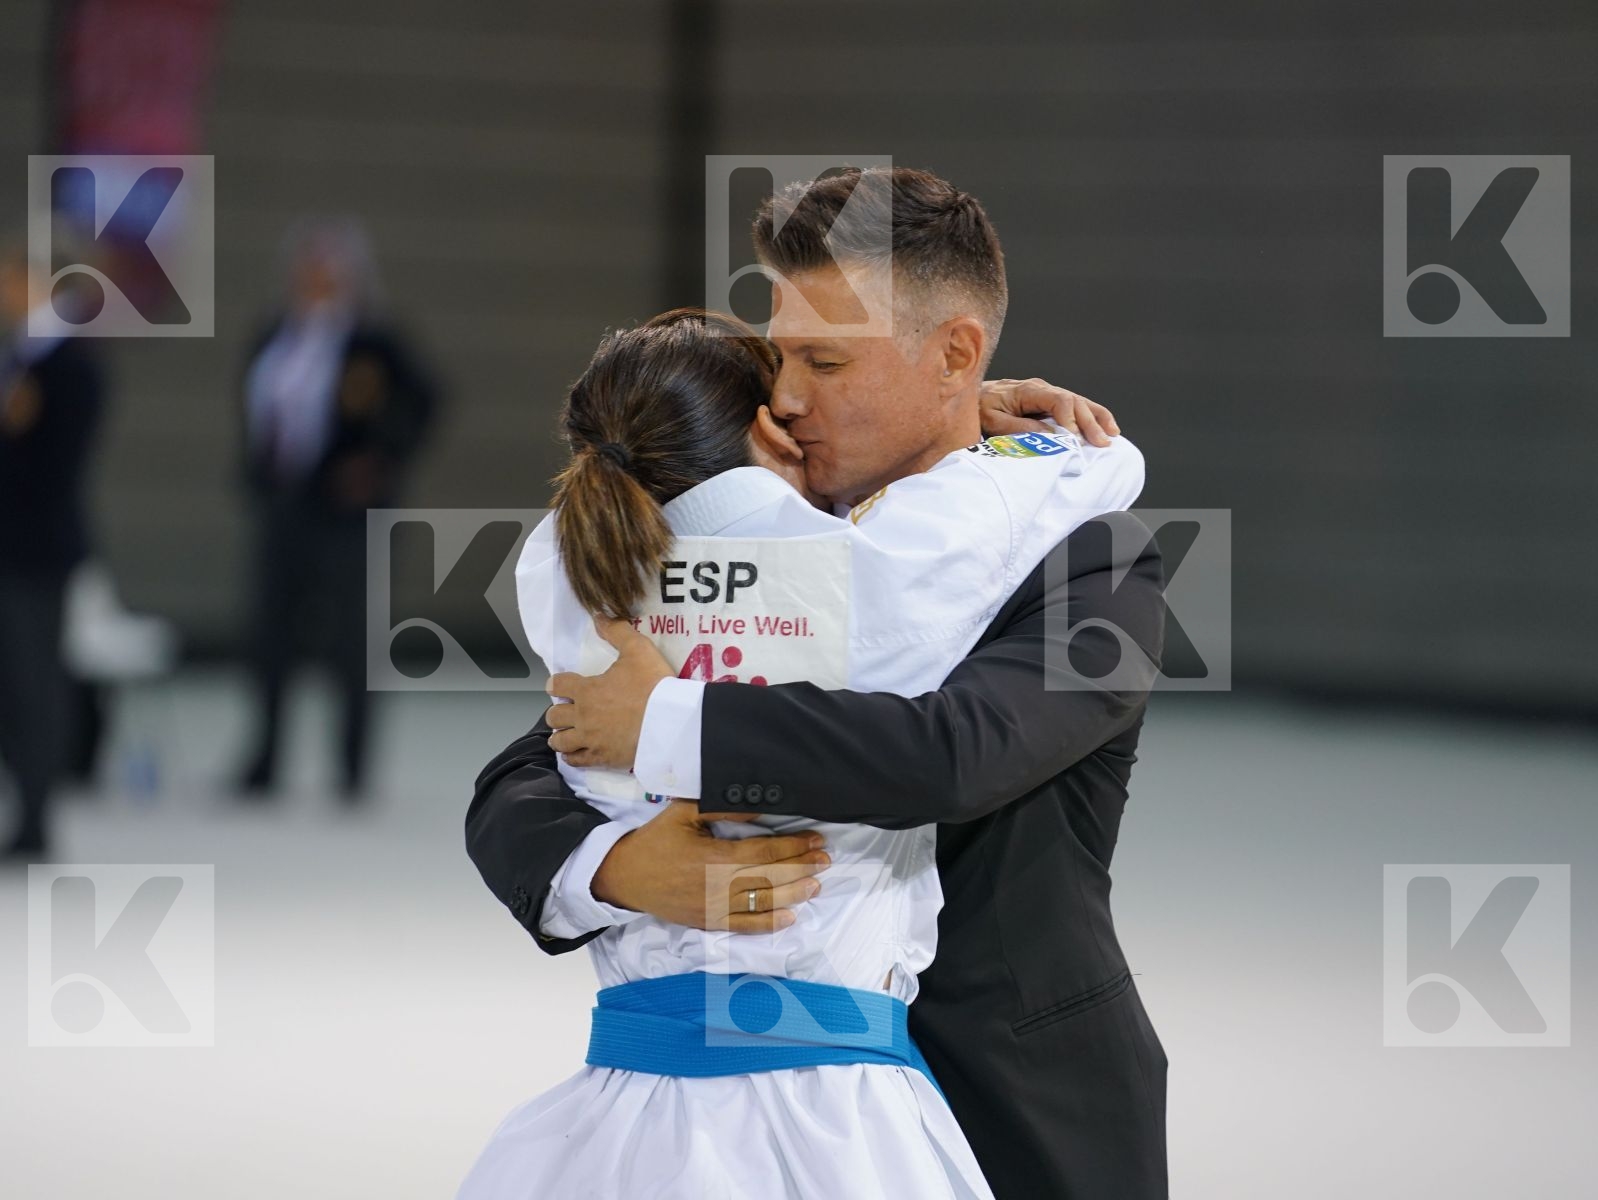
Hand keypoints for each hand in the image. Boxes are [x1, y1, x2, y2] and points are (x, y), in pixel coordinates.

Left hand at [547, 617, 672, 767]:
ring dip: (560, 735)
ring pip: (560, 741)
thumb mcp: (638, 650)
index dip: (556, 683)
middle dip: (558, 711)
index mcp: (587, 689)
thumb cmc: (653, 685)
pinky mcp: (601, 758)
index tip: (560, 684)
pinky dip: (571, 756)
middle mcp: (582, 715)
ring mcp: (590, 739)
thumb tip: (598, 616)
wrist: (670, 722)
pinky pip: (576, 761)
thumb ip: (617, 631)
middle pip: (554, 715)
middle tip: (568, 710)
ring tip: (566, 733)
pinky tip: (573, 753)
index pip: (558, 684)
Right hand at [591, 800, 831, 931]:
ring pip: (762, 903)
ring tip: (816, 885)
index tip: (814, 839)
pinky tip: (790, 918)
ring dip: (793, 894)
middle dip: (800, 868)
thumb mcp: (682, 814)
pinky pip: (743, 926)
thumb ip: (719, 810)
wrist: (624, 877)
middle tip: (825, 860)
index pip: (763, 852)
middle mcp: (717, 886)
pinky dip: (768, 924)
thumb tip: (757, 806)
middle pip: (769, 877)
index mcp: (712, 857)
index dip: (792, 846)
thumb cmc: (655, 842)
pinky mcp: (708, 923)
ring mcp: (713, 908)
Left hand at [977, 378, 1119, 445]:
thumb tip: (1049, 435)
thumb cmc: (979, 409)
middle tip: (1102, 443)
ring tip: (1112, 434)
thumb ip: (1020, 428)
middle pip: (1074, 402)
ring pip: (1080, 402)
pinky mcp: (1049, 401)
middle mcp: (1042, 388)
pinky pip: (1075, 406)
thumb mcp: (993, 421)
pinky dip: (1092, 416)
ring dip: (1097, 418)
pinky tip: (1105, 427)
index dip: (1070, 420)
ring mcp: (1047, 393)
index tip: (1075, 439)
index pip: (1058, 401)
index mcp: (1028, 390)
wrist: (971, 397)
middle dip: (1090, 423)